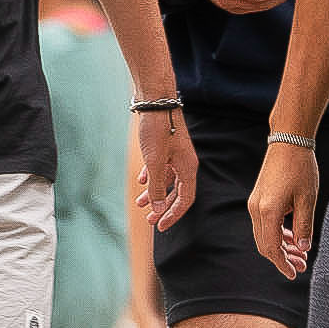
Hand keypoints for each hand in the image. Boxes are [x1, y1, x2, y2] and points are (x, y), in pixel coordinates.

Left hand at [134, 108, 196, 231]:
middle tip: (150, 221)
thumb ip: (157, 187)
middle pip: (177, 193)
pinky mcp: (168, 147)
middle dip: (163, 207)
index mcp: (188, 168)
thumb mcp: (155, 162)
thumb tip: (158, 209)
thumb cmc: (157, 129)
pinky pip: (162, 168)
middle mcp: (185, 163)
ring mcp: (177, 154)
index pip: (185, 200)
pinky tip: (142, 181)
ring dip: (155, 193)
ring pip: (168, 180)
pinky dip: (153, 177)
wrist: (156, 100)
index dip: (173, 215)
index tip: (161, 227)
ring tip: (140, 203)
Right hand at [251, 139, 320, 277]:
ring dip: (281, 247)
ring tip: (300, 254)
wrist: (288, 141)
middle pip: (265, 244)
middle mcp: (256, 209)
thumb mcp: (308, 200)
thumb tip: (303, 248)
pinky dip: (278, 234)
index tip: (293, 274)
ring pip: (264, 235)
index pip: (271, 248)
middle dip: (282, 258)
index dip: (282, 264)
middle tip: (301, 266)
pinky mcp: (258, 198)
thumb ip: (304, 226)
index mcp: (268, 211)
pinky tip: (293, 237)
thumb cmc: (300, 167)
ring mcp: (255, 203)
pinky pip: (265, 224)